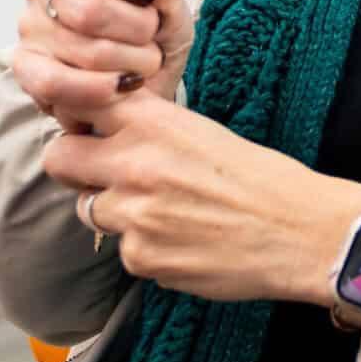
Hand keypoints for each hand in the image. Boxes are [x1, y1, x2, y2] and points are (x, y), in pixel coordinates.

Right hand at [12, 0, 196, 129]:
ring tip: (140, 59)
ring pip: (85, 51)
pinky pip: (56, 83)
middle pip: (88, 10)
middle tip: (149, 32)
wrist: (152, 80)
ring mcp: (30, 28)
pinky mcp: (27, 70)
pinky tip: (119, 84)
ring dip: (131, 62)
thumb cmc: (153, 30)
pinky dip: (99, 88)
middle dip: (137, 29)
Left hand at [41, 94, 360, 306]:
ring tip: (164, 213)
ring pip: (89, 210)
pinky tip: (185, 242)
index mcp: (153, 122)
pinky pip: (124, 250)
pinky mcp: (141, 258)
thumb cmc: (261, 178)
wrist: (300, 232)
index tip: (84, 126)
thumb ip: (149, 130)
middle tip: (100, 175)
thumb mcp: (202, 131)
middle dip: (74, 167)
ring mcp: (133, 215)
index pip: (80, 103)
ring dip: (114, 212)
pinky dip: (146, 249)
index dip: (78, 116)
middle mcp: (134, 163)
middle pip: (60, 159)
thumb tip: (105, 135)